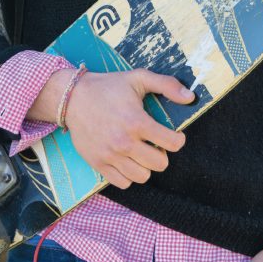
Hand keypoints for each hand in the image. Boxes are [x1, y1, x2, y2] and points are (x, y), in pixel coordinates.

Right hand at [28, 68, 190, 188]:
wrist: (72, 98)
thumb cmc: (108, 87)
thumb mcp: (139, 78)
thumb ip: (167, 85)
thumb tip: (190, 97)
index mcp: (137, 121)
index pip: (172, 143)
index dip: (178, 139)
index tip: (174, 135)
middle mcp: (124, 142)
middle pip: (160, 164)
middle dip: (162, 153)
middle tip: (155, 143)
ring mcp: (110, 155)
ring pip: (142, 176)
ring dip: (146, 165)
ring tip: (142, 152)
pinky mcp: (97, 163)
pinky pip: (122, 183)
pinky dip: (128, 175)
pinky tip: (127, 160)